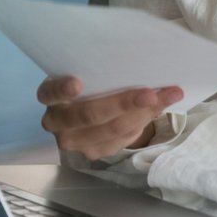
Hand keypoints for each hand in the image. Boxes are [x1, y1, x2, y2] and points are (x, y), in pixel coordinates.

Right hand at [36, 75, 182, 160]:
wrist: (88, 111)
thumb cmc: (89, 84)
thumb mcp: (89, 74)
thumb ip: (103, 71)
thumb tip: (141, 62)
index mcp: (49, 95)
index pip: (50, 92)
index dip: (63, 89)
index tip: (77, 83)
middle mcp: (55, 121)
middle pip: (90, 114)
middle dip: (124, 103)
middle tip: (151, 94)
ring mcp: (72, 141)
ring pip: (111, 130)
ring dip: (142, 114)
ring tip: (167, 97)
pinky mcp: (90, 153)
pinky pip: (120, 141)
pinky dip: (141, 124)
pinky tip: (156, 110)